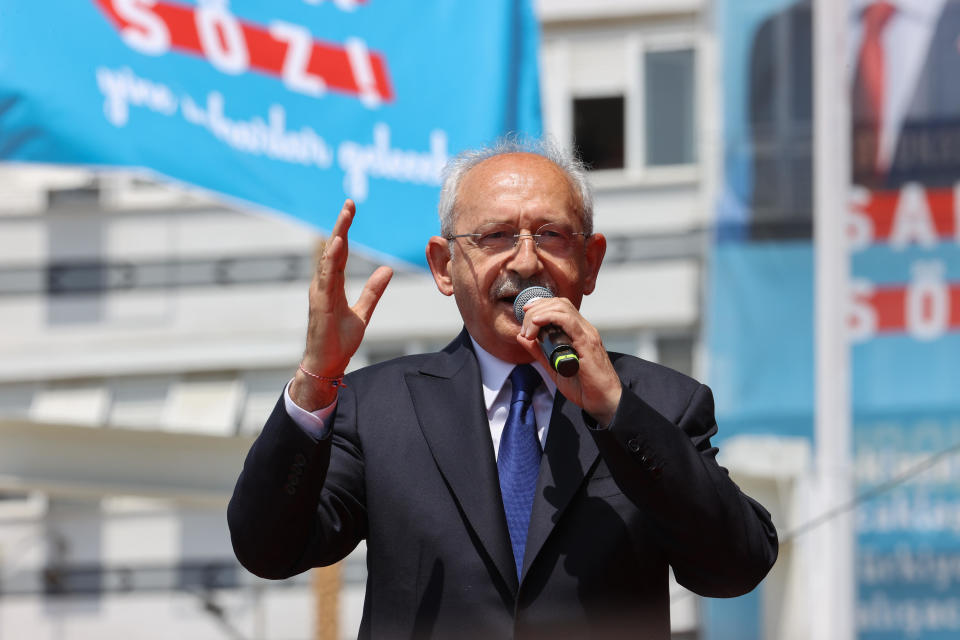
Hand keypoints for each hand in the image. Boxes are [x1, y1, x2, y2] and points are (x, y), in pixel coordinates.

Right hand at [291, 200, 392, 410]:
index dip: (344, 230)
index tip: (351, 210)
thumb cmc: (339, 341)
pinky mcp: (321, 304)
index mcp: (332, 285)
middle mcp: (323, 285)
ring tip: (345, 217)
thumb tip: (386, 269)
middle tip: (350, 204)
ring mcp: (320, 293)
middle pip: (333, 249)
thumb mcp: (362, 313)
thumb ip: (373, 291)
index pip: (339, 252)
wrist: (326, 365)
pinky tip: (337, 245)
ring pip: (329, 259)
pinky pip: (327, 278)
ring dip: (337, 237)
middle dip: (341, 226)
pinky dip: (331, 260)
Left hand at [516, 297, 621, 424]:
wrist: (604, 401)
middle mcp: (584, 330)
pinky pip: (568, 321)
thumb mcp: (553, 367)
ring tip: (528, 328)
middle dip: (536, 308)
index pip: (559, 307)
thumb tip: (522, 337)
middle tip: (524, 326)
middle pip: (559, 304)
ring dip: (540, 313)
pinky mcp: (587, 343)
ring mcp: (587, 335)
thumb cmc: (584, 387)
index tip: (525, 315)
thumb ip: (538, 352)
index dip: (540, 305)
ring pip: (562, 308)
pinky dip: (550, 317)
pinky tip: (537, 322)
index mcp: (578, 333)